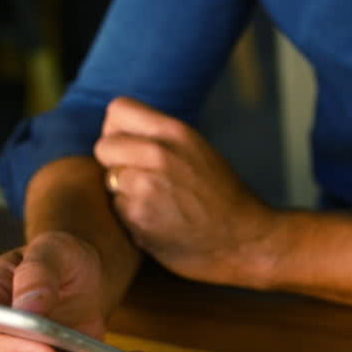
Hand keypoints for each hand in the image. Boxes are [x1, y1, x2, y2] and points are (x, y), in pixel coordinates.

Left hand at [93, 96, 277, 285]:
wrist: (247, 241)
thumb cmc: (224, 198)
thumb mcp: (198, 151)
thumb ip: (161, 139)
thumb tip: (117, 133)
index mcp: (176, 132)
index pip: (118, 110)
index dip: (119, 130)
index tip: (132, 147)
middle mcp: (159, 153)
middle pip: (104, 146)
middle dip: (115, 164)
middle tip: (141, 180)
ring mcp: (146, 186)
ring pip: (109, 180)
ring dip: (124, 193)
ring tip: (157, 204)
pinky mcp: (138, 217)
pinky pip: (117, 209)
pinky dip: (132, 217)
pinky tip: (159, 222)